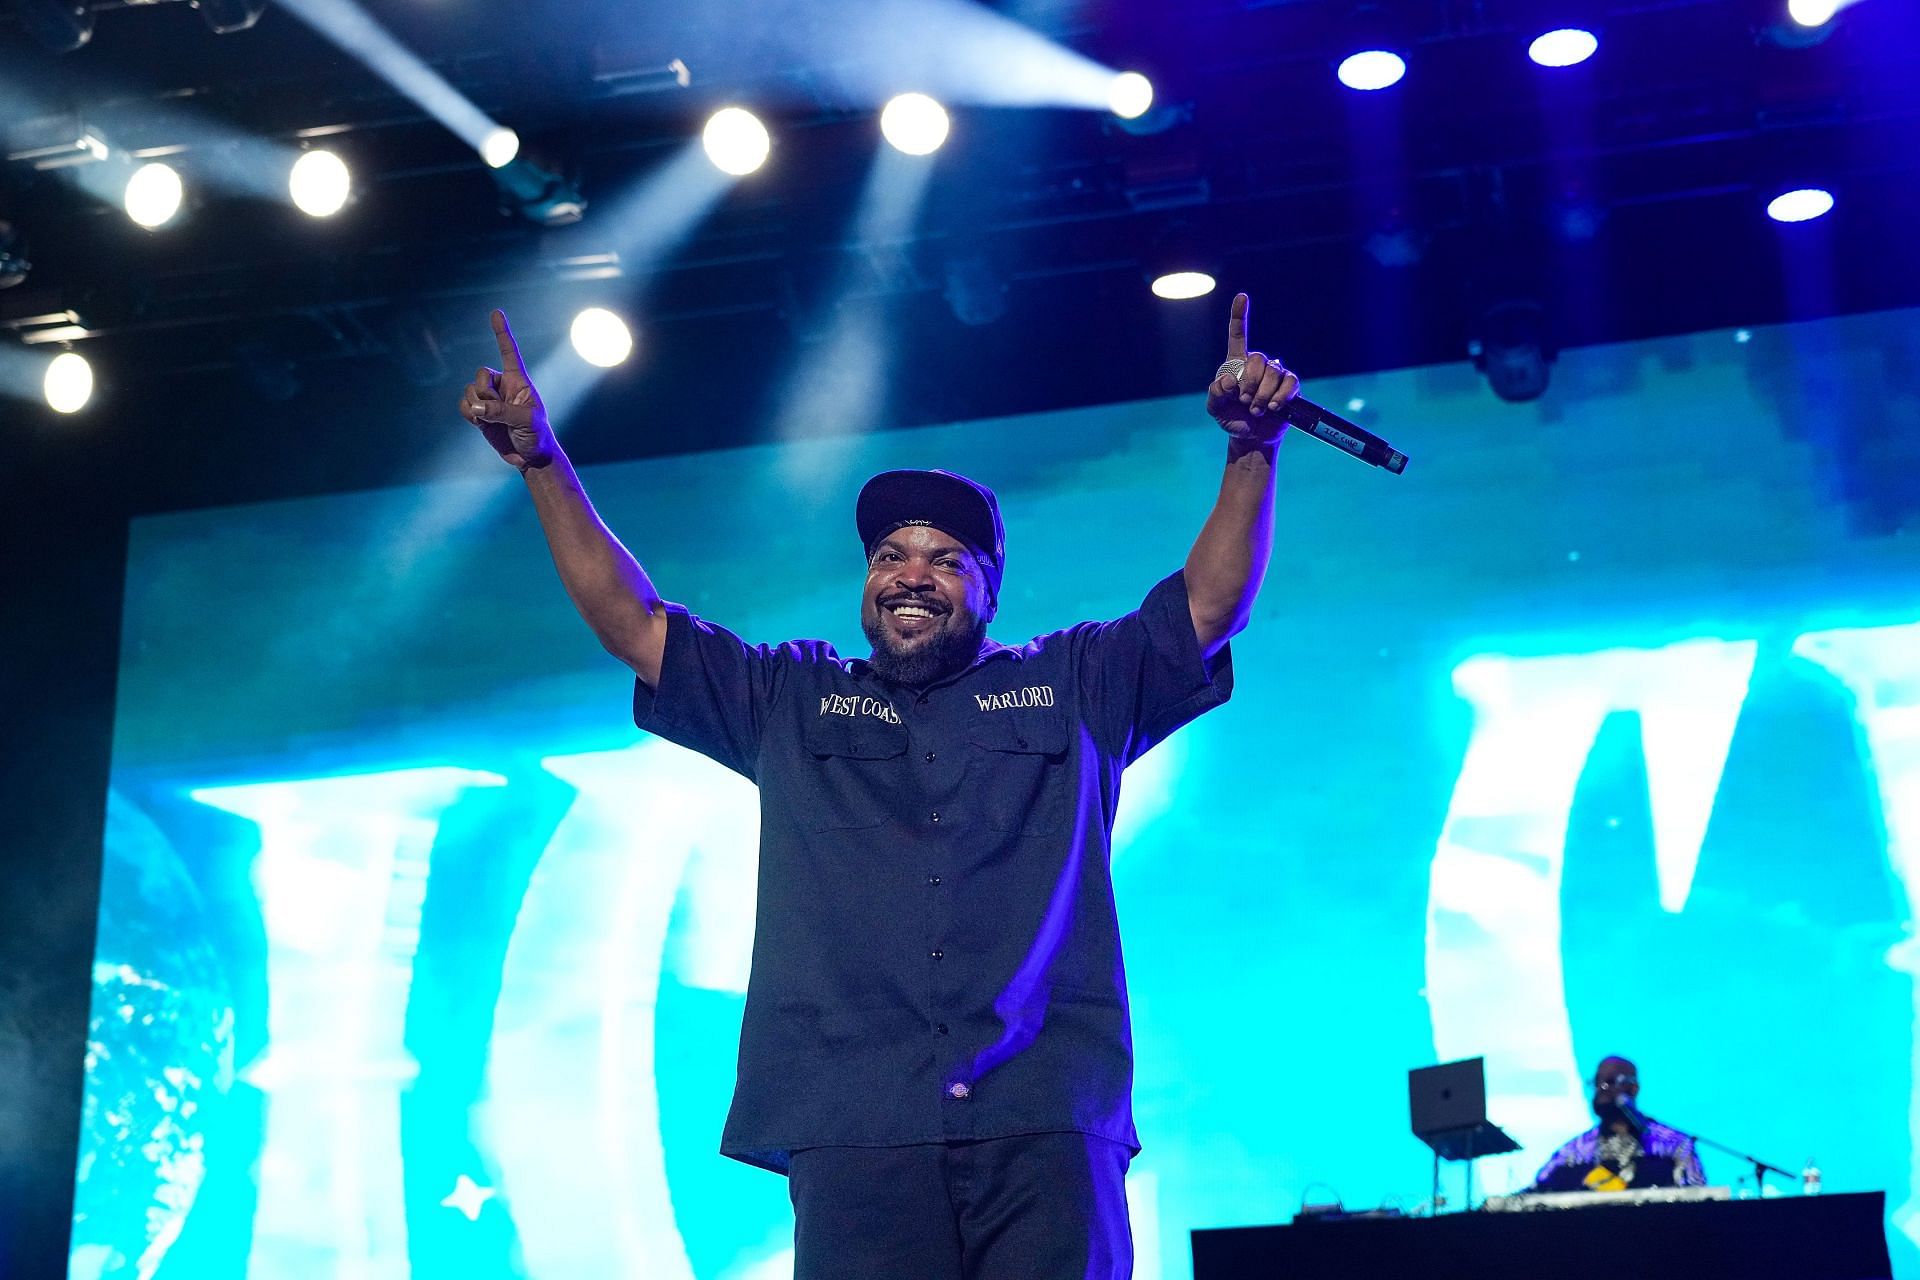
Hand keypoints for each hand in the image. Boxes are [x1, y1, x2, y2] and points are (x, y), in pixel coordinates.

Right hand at [458, 310, 555, 470]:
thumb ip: (501, 411)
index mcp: (519, 381)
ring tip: (492, 421)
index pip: (509, 353)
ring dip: (476, 406)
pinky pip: (464, 406)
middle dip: (484, 392)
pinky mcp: (480, 414)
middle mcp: (503, 386)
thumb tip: (477, 407)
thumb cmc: (537, 436)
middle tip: (496, 409)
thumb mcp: (526, 421)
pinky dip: (468, 414)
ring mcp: (490, 400)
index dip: (501, 333)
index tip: (496, 313)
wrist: (530, 457)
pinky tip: (480, 424)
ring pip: (470, 391)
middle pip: (480, 374)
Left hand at [1205, 293, 1297, 443]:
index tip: (1242, 297)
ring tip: (1257, 409)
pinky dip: (1280, 396)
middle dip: (1250, 382)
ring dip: (1263, 394)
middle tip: (1245, 401)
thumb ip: (1215, 394)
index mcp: (1236, 364)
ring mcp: (1275, 375)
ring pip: (1274, 372)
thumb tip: (1227, 381)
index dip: (1239, 316)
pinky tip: (1273, 408)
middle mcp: (1258, 365)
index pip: (1238, 335)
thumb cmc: (1231, 418)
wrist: (1251, 437)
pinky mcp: (1290, 387)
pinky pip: (1290, 383)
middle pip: (1258, 358)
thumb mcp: (1215, 409)